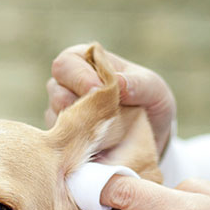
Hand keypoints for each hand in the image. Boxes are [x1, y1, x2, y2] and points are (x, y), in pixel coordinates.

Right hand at [46, 44, 176, 158]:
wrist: (150, 138)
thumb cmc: (149, 103)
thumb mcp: (154, 89)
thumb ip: (139, 84)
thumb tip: (118, 82)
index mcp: (84, 61)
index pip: (66, 64)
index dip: (80, 78)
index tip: (99, 92)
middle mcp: (66, 85)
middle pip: (55, 90)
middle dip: (77, 104)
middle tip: (102, 117)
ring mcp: (61, 112)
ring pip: (55, 118)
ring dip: (79, 127)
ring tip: (106, 134)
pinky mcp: (63, 138)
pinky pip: (61, 142)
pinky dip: (78, 145)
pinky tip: (98, 148)